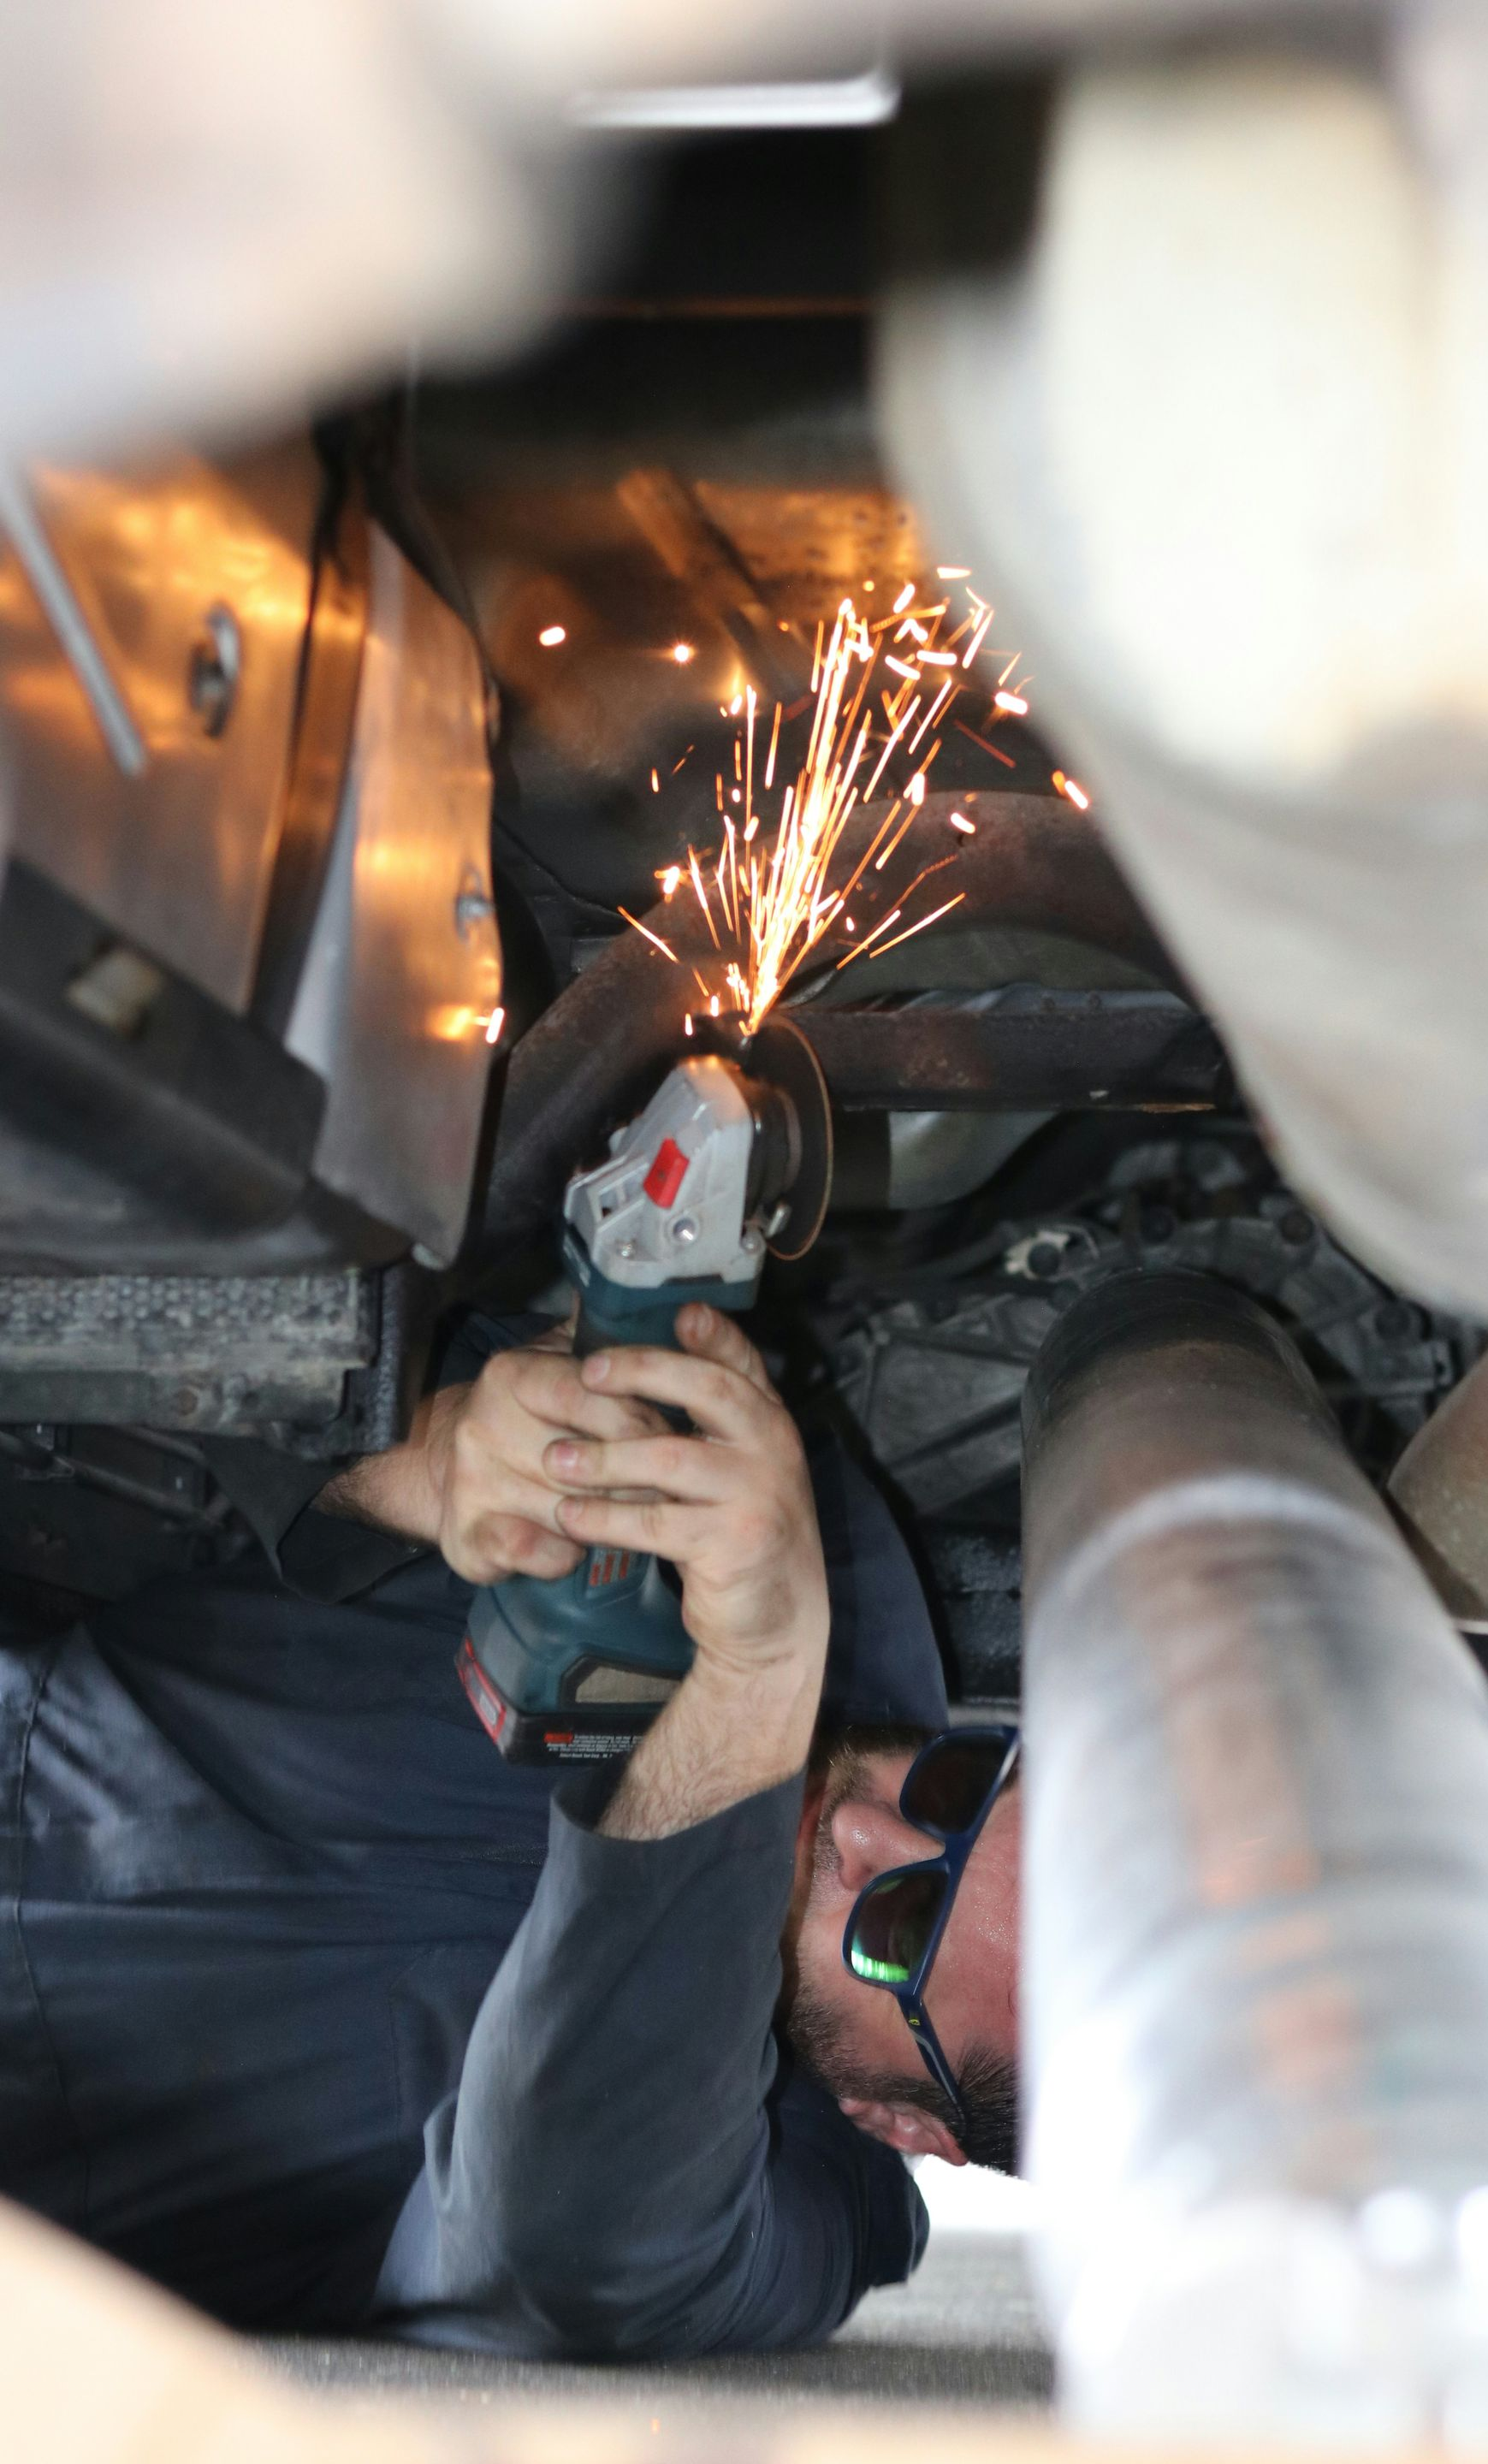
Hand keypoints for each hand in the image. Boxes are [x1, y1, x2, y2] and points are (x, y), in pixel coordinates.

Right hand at [318, 1330, 664, 1584]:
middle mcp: (483, 1426)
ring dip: (609, 1519)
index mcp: (511, 1375)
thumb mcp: (554, 1360)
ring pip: (569, 1510)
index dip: (637, 1417)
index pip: (586, 1393)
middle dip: (636, 1475)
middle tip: (667, 1484)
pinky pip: (536, 1553)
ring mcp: (472, 1483)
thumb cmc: (525, 1413)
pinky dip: (565, 1554)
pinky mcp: (467, 1536)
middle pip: (585, 1458)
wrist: (443, 1467)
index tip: (670, 1433)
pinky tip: (578, 1545)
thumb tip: (657, 1301)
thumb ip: (598, 1335)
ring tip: (632, 1515)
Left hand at [546, 1305, 829, 1690]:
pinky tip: (571, 1516)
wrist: (776, 1620)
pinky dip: (606, 1517)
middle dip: (641, 1372)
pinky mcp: (737, 1542)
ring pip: (669, 1458)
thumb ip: (704, 1423)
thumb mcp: (734, 1468)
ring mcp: (760, 1493)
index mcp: (769, 1421)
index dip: (712, 1332)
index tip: (676, 1312)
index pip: (742, 1361)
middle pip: (707, 1388)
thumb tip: (637, 1365)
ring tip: (554, 1460)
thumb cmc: (737, 1531)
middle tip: (583, 1374)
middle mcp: (773, 1446)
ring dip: (604, 1457)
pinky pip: (656, 1522)